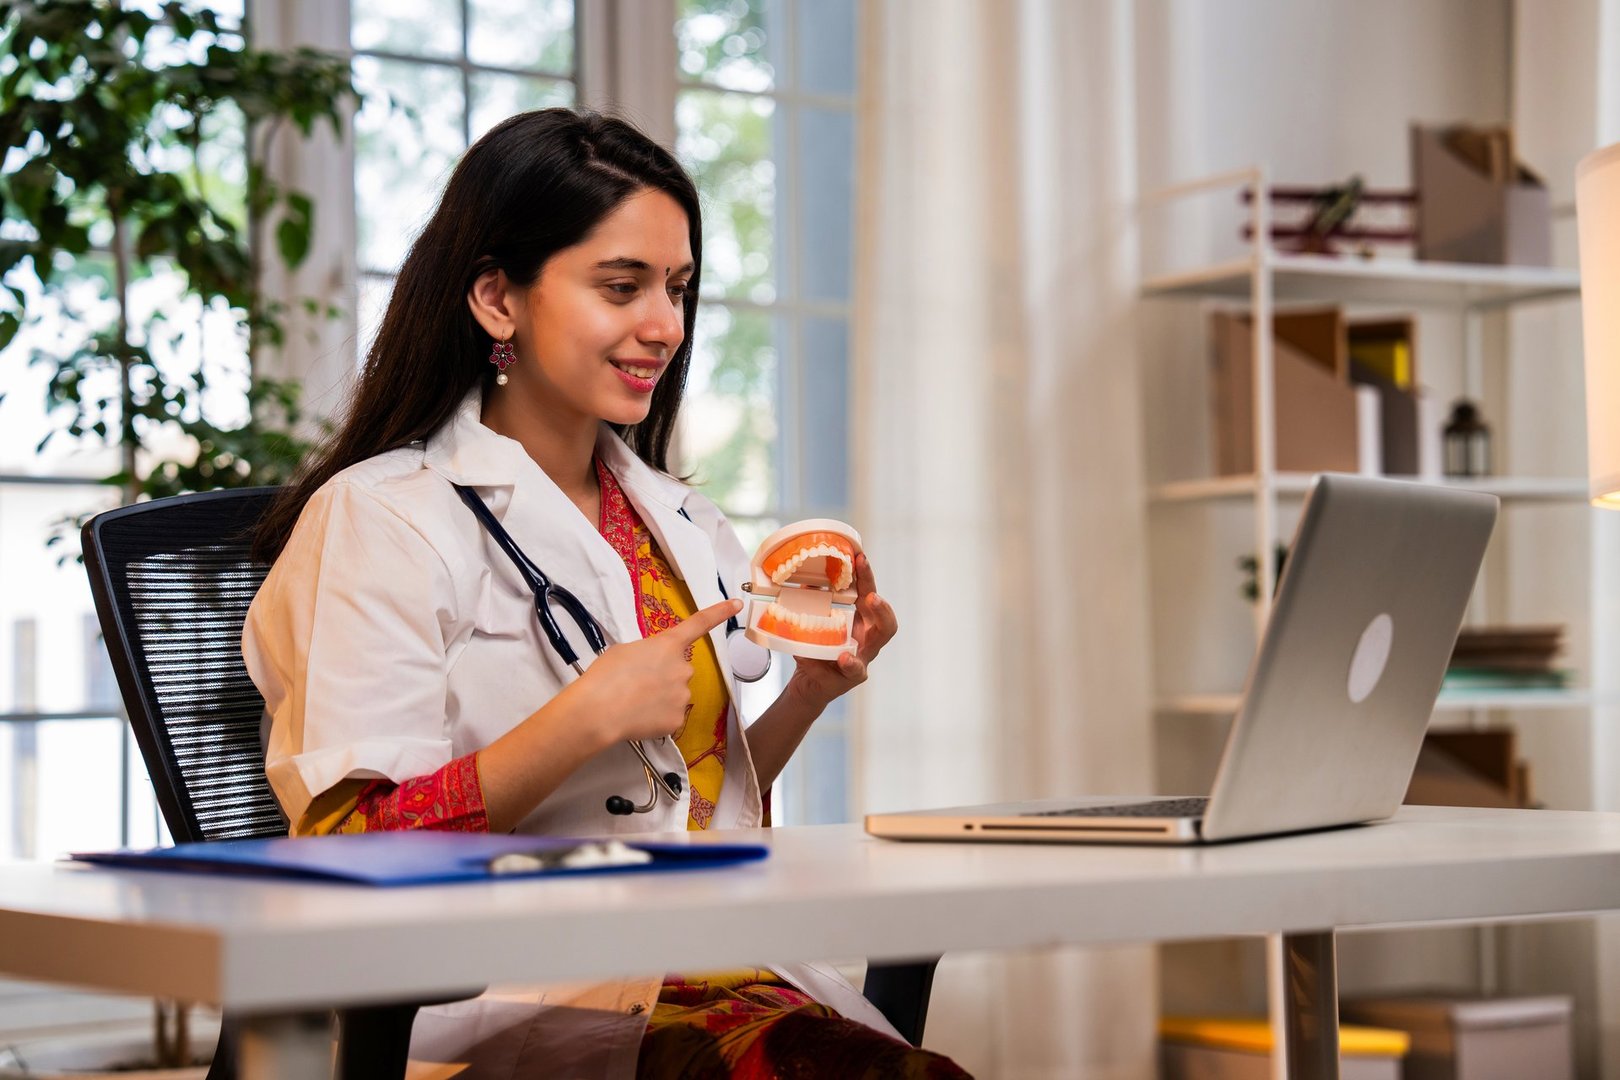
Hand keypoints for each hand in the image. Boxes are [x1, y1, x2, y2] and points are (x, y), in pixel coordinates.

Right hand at [567, 598, 740, 745]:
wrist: (598, 712)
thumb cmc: (605, 676)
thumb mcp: (624, 651)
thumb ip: (648, 653)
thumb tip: (653, 666)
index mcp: (669, 645)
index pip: (699, 624)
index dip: (720, 612)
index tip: (738, 603)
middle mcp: (683, 668)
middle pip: (679, 669)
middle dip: (663, 675)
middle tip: (636, 682)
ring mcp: (683, 695)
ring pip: (676, 693)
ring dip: (661, 696)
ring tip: (634, 701)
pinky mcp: (678, 719)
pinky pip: (671, 715)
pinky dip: (658, 717)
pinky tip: (639, 717)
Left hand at [786, 552, 897, 708]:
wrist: (809, 683)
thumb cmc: (815, 651)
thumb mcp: (810, 624)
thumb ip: (810, 605)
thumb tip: (805, 582)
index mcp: (860, 621)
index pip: (868, 595)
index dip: (866, 577)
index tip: (860, 557)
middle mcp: (868, 638)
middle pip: (885, 619)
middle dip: (882, 603)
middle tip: (872, 593)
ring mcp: (864, 657)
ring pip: (880, 640)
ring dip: (879, 621)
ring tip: (870, 608)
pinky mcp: (854, 676)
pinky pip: (855, 670)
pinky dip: (849, 663)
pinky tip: (843, 657)